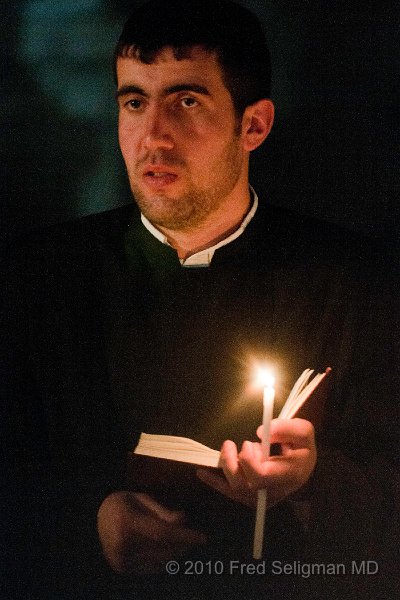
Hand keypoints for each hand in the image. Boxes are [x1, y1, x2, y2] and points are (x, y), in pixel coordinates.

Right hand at [97, 491, 206, 574]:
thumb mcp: (143, 499)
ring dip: (176, 553)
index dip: (185, 535)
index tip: (203, 537)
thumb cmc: (123, 503)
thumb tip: (185, 520)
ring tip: (186, 543)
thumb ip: (163, 511)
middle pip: (163, 549)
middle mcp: (122, 545)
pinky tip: (171, 551)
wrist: (96, 518)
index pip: (163, 533)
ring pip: (160, 560)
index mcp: (127, 523)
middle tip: (197, 538)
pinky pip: (151, 567)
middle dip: (184, 545)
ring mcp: (120, 560)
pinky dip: (164, 559)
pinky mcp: (122, 569)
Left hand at [197, 418, 316, 508]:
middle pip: (243, 485)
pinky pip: (230, 492)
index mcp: (287, 475)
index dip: (248, 459)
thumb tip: (261, 431)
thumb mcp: (303, 431)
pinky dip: (215, 482)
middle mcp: (272, 491)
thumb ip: (287, 428)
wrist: (302, 467)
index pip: (260, 476)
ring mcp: (260, 497)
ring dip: (227, 467)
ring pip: (235, 490)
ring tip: (229, 448)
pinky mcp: (250, 497)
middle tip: (234, 444)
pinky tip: (202, 473)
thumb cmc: (302, 448)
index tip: (249, 443)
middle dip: (233, 462)